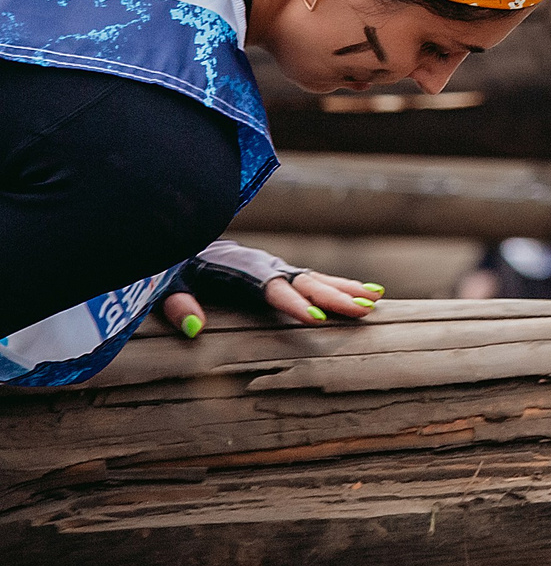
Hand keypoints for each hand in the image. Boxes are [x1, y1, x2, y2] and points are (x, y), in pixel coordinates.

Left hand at [161, 240, 381, 337]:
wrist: (179, 237)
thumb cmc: (170, 267)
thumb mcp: (161, 285)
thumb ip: (177, 304)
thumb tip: (195, 329)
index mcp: (236, 270)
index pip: (269, 288)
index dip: (292, 303)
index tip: (317, 318)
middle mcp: (263, 265)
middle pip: (303, 282)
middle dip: (334, 297)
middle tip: (363, 311)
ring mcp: (275, 267)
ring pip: (317, 279)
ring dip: (346, 290)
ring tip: (374, 303)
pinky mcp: (281, 271)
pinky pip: (316, 279)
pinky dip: (344, 285)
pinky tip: (371, 293)